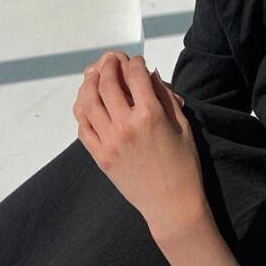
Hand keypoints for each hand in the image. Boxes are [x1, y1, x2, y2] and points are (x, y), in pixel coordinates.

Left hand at [73, 53, 209, 239]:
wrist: (170, 205)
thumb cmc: (183, 166)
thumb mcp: (182, 126)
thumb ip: (165, 97)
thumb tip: (149, 75)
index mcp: (150, 114)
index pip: (135, 74)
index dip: (134, 62)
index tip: (135, 62)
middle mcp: (125, 125)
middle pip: (107, 83)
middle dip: (108, 65)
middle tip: (110, 60)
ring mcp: (108, 142)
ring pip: (88, 103)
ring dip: (88, 84)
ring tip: (93, 76)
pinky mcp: (99, 157)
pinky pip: (83, 128)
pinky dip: (82, 111)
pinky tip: (87, 104)